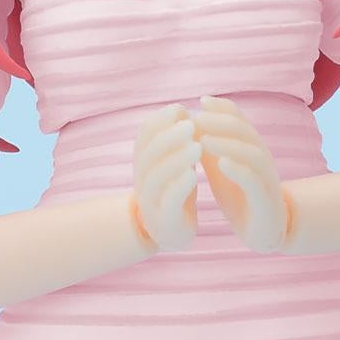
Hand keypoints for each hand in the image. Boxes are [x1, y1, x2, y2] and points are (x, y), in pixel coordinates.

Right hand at [131, 103, 201, 252]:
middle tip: (191, 125)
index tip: (179, 109)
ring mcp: (150, 200)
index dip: (160, 121)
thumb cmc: (174, 191)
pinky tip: (193, 174)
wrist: (169, 231)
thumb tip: (180, 108)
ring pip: (157, 176)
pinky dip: (179, 185)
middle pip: (149, 154)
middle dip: (169, 136)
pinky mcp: (164, 218)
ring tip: (197, 147)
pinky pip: (168, 200)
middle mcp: (142, 179)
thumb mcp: (173, 162)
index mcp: (144, 162)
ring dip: (176, 159)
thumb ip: (175, 140)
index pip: (144, 136)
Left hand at [194, 95, 291, 251]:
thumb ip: (209, 147)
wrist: (265, 229)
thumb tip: (190, 123)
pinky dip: (238, 170)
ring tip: (203, 140)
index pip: (241, 120)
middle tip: (197, 118)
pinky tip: (221, 164)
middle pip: (245, 132)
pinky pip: (254, 181)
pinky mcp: (265, 200)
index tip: (201, 101)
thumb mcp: (221, 167)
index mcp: (251, 148)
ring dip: (227, 144)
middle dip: (221, 122)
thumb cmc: (240, 195)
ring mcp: (266, 179)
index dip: (223, 109)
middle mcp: (262, 159)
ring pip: (251, 153)